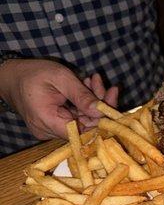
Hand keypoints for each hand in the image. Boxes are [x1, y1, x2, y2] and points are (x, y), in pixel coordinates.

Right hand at [0, 59, 117, 139]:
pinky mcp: (55, 125)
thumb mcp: (60, 77)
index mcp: (47, 121)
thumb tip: (103, 111)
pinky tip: (86, 87)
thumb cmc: (33, 73)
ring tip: (93, 80)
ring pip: (82, 121)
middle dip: (98, 105)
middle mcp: (49, 131)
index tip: (111, 96)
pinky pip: (75, 118)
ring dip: (91, 102)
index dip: (101, 117)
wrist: (10, 76)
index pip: (83, 130)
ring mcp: (51, 130)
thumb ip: (82, 96)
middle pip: (85, 126)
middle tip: (104, 84)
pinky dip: (83, 104)